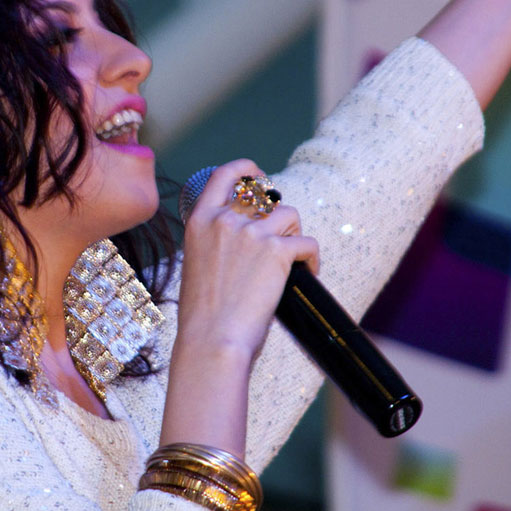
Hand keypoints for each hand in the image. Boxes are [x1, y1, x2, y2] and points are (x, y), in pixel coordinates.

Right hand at [175, 159, 318, 358]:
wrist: (211, 341)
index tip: (259, 176)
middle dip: (279, 216)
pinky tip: (309, 274)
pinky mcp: (277, 251)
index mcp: (199, 221)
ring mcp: (251, 233)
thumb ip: (216, 244)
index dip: (247, 169)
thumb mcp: (197, 266)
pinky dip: (313, 259)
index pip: (225, 174)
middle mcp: (224, 220)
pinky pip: (308, 243)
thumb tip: (245, 241)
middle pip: (266, 197)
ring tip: (295, 263)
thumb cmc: (203, 316)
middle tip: (285, 238)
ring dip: (296, 237)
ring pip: (290, 216)